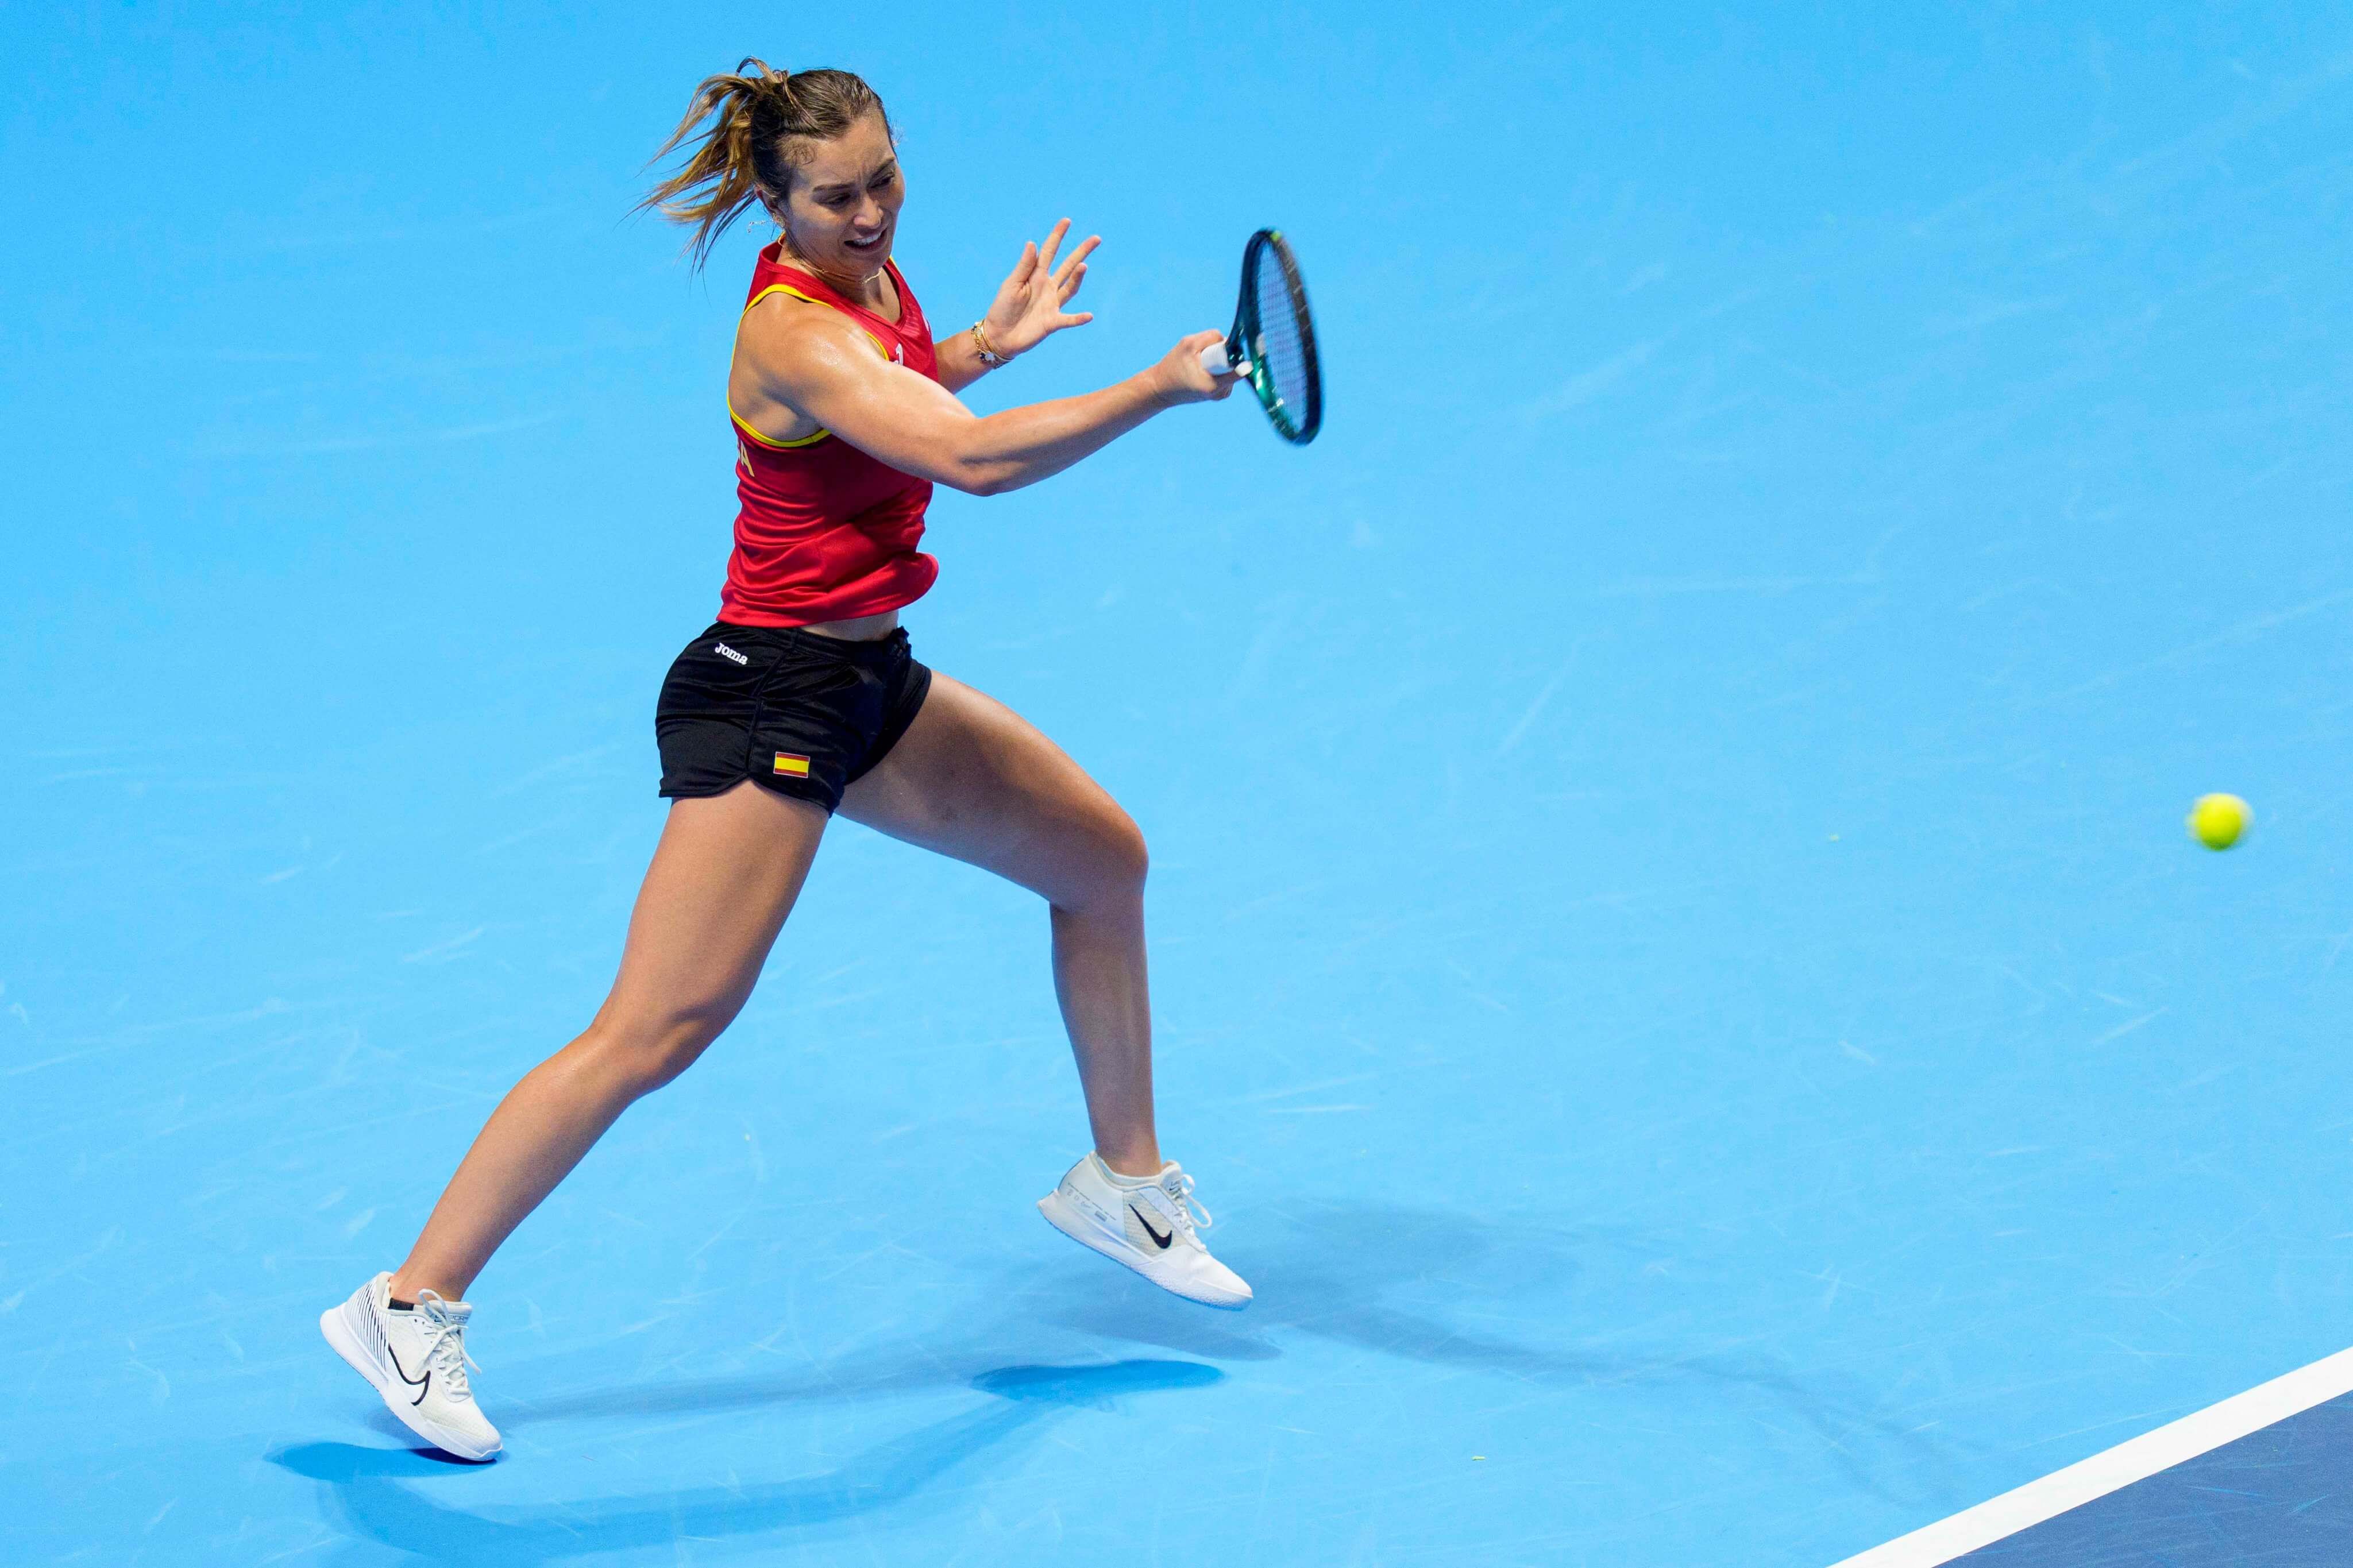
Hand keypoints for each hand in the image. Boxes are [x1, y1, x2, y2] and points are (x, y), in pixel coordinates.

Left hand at [979, 218, 1099, 358]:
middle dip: (1081, 252)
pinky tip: (1089, 315)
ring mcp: (1052, 304)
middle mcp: (1047, 287)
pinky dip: (1078, 318)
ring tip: (1083, 266)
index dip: (1058, 236)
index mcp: (1035, 275)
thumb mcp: (1011, 284)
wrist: (999, 336)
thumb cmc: (1002, 308)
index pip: (1049, 251)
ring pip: (1070, 287)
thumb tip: (1032, 243)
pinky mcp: (1053, 322)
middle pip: (1068, 266)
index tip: (1067, 221)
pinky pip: (1069, 319)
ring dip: (1077, 277)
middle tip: (1096, 238)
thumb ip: (1024, 266)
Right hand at [1149, 330, 1241, 405]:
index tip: (1232, 347)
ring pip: (1231, 366)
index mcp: (1213, 385)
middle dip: (1222, 353)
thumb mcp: (1188, 345)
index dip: (1235, 352)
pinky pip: (1228, 372)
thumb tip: (1231, 339)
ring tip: (1199, 364)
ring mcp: (1223, 394)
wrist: (1162, 388)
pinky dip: (1218, 367)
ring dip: (1219, 360)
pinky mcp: (1222, 392)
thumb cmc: (1172, 366)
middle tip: (1202, 356)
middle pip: (1234, 363)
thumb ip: (1210, 338)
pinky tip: (1203, 370)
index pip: (1238, 368)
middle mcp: (1221, 393)